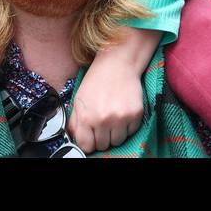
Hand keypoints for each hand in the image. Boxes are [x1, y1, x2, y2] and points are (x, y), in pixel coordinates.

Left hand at [67, 28, 159, 151]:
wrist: (117, 64)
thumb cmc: (97, 81)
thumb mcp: (79, 100)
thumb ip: (75, 122)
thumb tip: (76, 139)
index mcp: (86, 117)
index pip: (86, 146)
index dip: (89, 141)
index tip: (91, 135)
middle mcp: (103, 120)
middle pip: (103, 145)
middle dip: (102, 136)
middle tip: (103, 121)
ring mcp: (121, 118)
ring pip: (118, 141)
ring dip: (115, 132)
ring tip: (113, 116)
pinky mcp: (136, 114)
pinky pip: (131, 132)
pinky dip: (127, 125)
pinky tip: (122, 111)